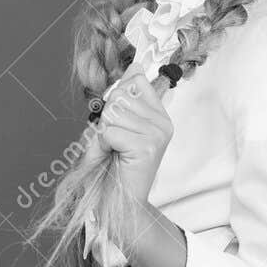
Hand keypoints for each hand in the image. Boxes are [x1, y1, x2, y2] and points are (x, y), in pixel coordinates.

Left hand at [95, 73, 173, 205]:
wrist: (118, 202)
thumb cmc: (114, 166)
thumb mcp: (117, 125)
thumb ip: (124, 97)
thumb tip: (136, 64)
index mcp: (159, 115)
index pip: (135, 80)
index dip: (116, 98)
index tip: (118, 122)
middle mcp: (163, 122)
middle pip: (118, 96)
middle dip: (105, 120)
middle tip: (112, 143)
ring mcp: (158, 134)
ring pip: (112, 113)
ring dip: (102, 134)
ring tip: (113, 151)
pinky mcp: (147, 146)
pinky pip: (110, 131)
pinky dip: (102, 145)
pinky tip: (114, 158)